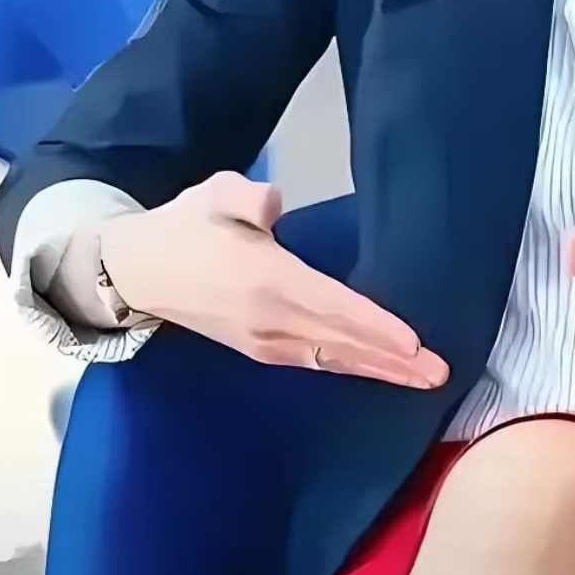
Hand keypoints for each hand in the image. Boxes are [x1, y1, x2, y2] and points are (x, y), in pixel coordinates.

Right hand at [98, 171, 449, 385]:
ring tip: (420, 379)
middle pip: (343, 343)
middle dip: (393, 360)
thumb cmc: (184, 226)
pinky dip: (349, 367)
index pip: (335, 307)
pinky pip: (314, 362)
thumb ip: (245, 195)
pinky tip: (374, 370)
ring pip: (331, 359)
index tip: (414, 342)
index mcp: (266, 279)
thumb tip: (272, 204)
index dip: (377, 326)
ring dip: (377, 370)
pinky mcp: (258, 350)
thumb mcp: (212, 194)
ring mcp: (264, 341)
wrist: (136, 271)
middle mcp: (271, 319)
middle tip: (439, 372)